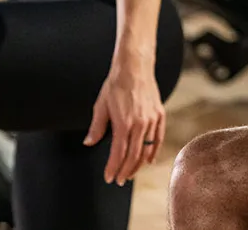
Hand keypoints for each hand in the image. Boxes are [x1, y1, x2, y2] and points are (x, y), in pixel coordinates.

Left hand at [84, 55, 164, 185]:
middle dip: (125, 171)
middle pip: (133, 156)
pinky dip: (154, 151)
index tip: (109, 177)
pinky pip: (158, 138)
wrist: (134, 66)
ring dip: (138, 164)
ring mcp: (151, 120)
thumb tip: (88, 142)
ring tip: (130, 172)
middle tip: (119, 180)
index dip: (113, 168)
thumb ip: (96, 127)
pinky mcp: (159, 114)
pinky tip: (149, 159)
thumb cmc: (116, 84)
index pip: (118, 154)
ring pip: (146, 150)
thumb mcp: (101, 105)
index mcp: (124, 123)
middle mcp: (140, 124)